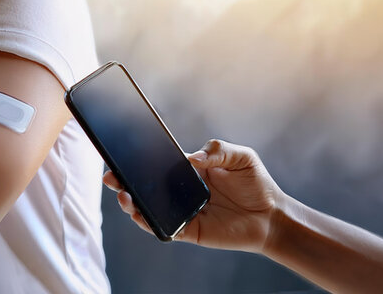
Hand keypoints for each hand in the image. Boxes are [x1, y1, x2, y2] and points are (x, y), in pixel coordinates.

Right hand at [103, 139, 286, 252]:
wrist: (272, 216)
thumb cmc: (257, 184)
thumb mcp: (241, 157)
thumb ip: (218, 150)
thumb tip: (191, 158)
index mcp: (188, 171)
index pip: (157, 164)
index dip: (137, 160)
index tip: (120, 154)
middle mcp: (180, 191)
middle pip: (144, 186)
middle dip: (122, 181)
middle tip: (110, 176)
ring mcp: (181, 211)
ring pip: (147, 208)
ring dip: (131, 203)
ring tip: (124, 195)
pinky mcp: (187, 230)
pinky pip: (162, 228)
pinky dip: (147, 222)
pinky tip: (139, 214)